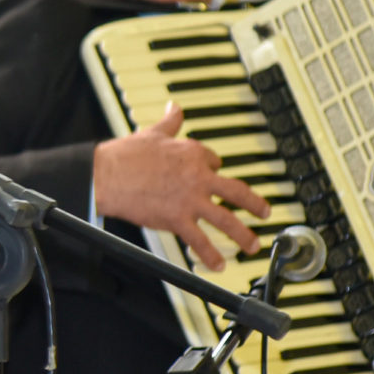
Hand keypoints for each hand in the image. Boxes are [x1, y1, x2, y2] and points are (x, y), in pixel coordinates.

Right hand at [93, 102, 270, 270]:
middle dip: (254, 203)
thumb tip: (175, 107)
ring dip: (243, 234)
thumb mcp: (154, 132)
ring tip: (252, 245)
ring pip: (226, 219)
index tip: (211, 175)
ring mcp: (190, 200)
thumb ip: (170, 121)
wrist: (108, 175)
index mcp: (193, 153)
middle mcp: (198, 176)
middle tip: (265, 211)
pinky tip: (218, 265)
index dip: (212, 170)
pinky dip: (210, 255)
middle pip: (236, 191)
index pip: (215, 162)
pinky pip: (199, 240)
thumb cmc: (126, 155)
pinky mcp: (178, 219)